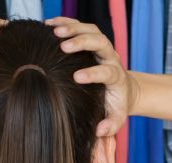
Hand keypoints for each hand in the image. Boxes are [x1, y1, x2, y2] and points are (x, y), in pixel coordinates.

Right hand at [45, 16, 136, 136]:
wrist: (123, 87)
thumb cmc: (115, 104)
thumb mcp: (116, 117)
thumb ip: (110, 126)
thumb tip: (99, 131)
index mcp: (115, 77)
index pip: (107, 71)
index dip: (93, 73)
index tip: (77, 77)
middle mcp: (110, 57)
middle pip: (100, 42)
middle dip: (82, 42)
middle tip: (63, 46)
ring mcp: (101, 46)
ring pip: (91, 30)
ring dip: (73, 27)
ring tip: (53, 30)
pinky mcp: (92, 39)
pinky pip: (80, 25)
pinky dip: (66, 22)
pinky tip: (48, 24)